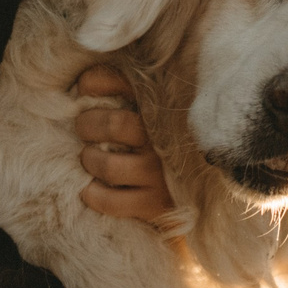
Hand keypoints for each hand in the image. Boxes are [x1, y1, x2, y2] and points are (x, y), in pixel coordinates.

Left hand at [72, 63, 174, 222]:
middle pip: (114, 125)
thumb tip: (84, 84)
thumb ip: (121, 87)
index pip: (121, 82)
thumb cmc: (163, 137)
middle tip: (84, 128)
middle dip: (87, 125)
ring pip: (109, 166)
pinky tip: (91, 187)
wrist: (203, 185)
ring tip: (89, 157)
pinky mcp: (155, 205)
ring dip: (90, 159)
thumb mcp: (151, 105)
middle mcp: (165, 140)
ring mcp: (160, 174)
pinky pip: (111, 201)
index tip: (84, 90)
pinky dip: (93, 194)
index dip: (94, 83)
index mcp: (164, 107)